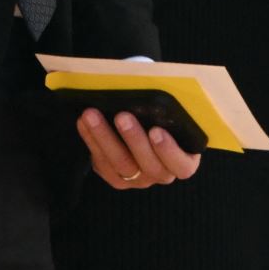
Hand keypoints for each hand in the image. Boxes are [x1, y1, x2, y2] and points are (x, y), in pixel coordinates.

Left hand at [77, 108, 203, 189]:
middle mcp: (162, 175)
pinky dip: (92, 140)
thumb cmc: (169, 119)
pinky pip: (102, 163)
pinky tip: (84, 122)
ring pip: (121, 164)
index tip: (156, 130)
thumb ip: (172, 111)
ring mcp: (138, 180)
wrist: (150, 126)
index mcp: (185, 163)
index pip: (182, 166)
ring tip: (93, 115)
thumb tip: (161, 89)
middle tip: (122, 115)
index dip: (169, 150)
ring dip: (105, 138)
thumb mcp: (177, 117)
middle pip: (148, 165)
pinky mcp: (116, 178)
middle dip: (133, 139)